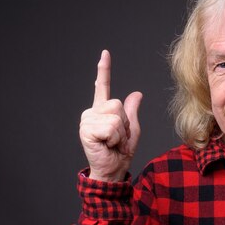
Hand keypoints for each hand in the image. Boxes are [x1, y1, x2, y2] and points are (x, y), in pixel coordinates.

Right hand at [79, 50, 142, 181]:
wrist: (112, 171)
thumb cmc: (120, 153)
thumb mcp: (131, 130)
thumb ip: (132, 112)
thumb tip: (137, 94)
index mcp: (102, 111)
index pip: (103, 87)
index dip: (104, 70)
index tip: (105, 53)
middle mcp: (92, 113)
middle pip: (117, 104)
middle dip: (124, 124)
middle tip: (117, 139)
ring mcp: (87, 121)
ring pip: (115, 116)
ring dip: (119, 133)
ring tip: (112, 143)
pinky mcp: (86, 130)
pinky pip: (111, 127)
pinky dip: (114, 138)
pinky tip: (107, 145)